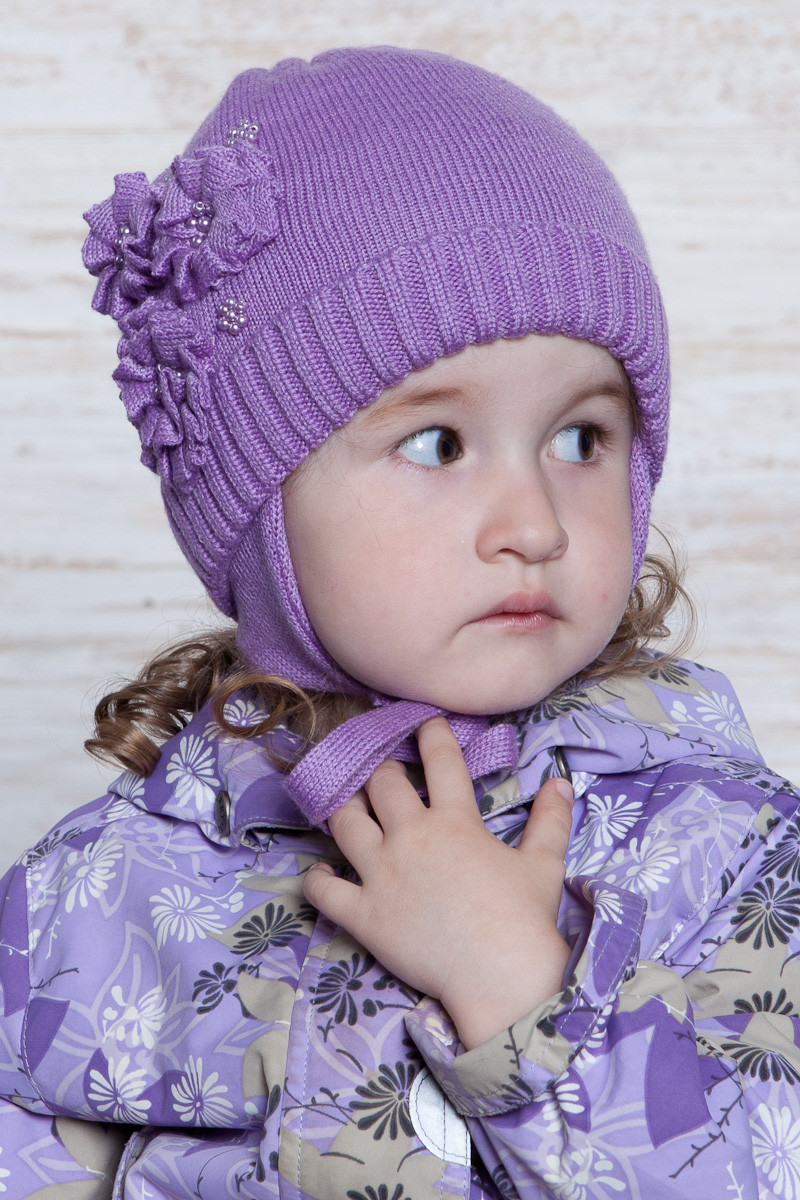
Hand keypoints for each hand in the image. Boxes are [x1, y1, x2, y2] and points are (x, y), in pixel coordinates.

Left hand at [303, 717, 572, 1048]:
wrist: (501, 978)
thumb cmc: (525, 919)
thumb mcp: (544, 864)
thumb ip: (550, 819)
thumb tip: (561, 782)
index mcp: (454, 821)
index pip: (439, 759)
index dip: (430, 732)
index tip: (423, 721)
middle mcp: (411, 838)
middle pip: (381, 782)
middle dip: (381, 769)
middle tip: (383, 771)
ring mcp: (381, 875)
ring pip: (344, 822)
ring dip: (343, 808)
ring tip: (347, 804)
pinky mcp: (363, 914)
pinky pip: (323, 889)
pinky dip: (318, 878)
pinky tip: (324, 872)